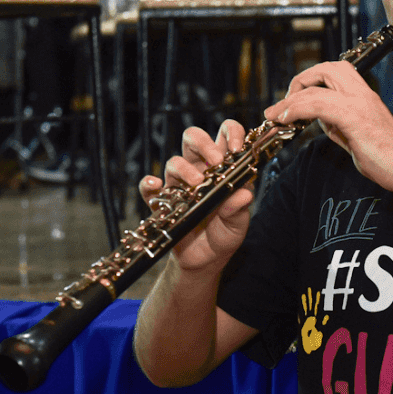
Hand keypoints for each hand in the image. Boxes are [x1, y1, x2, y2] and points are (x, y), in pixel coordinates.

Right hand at [138, 120, 253, 271]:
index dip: (231, 133)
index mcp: (223, 168)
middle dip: (203, 143)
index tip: (236, 148)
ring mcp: (179, 185)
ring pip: (174, 161)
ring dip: (184, 169)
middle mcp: (199, 170)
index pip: (225, 136)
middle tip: (216, 162)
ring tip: (197, 184)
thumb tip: (244, 194)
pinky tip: (156, 186)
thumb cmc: (225, 234)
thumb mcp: (238, 224)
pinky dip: (148, 184)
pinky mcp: (162, 203)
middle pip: (193, 139)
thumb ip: (239, 208)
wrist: (206, 259)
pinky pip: (148, 189)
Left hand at [265, 62, 392, 192]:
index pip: (336, 72)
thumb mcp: (357, 137)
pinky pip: (319, 103)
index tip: (295, 101)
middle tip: (286, 103)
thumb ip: (338, 126)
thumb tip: (320, 120)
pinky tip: (287, 119)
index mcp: (365, 97)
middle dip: (301, 80)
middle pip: (327, 67)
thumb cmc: (388, 160)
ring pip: (320, 82)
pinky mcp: (354, 117)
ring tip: (276, 114)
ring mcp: (360, 103)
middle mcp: (363, 94)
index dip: (312, 81)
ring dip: (292, 97)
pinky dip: (297, 108)